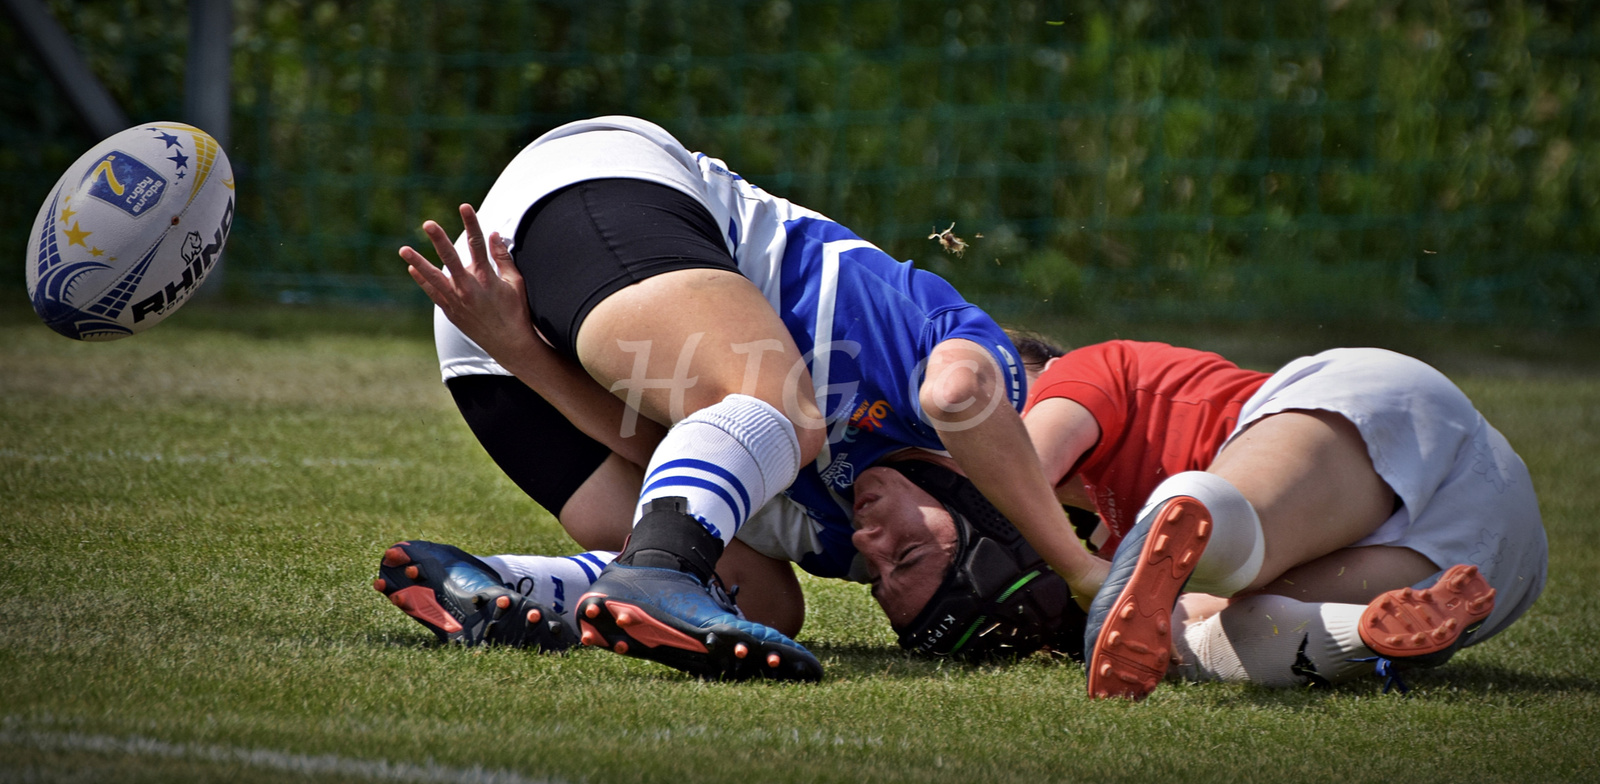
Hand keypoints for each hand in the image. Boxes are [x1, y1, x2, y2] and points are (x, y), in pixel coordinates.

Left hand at [399, 204, 539, 361]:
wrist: (510, 343)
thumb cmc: (517, 311)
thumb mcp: (515, 282)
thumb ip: (503, 258)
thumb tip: (494, 234)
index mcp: (487, 277)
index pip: (477, 244)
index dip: (471, 223)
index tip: (465, 206)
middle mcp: (469, 288)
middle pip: (451, 258)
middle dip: (439, 240)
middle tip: (428, 224)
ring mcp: (457, 301)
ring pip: (434, 277)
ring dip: (418, 262)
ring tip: (403, 249)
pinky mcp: (452, 312)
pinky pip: (433, 294)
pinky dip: (423, 281)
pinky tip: (412, 269)